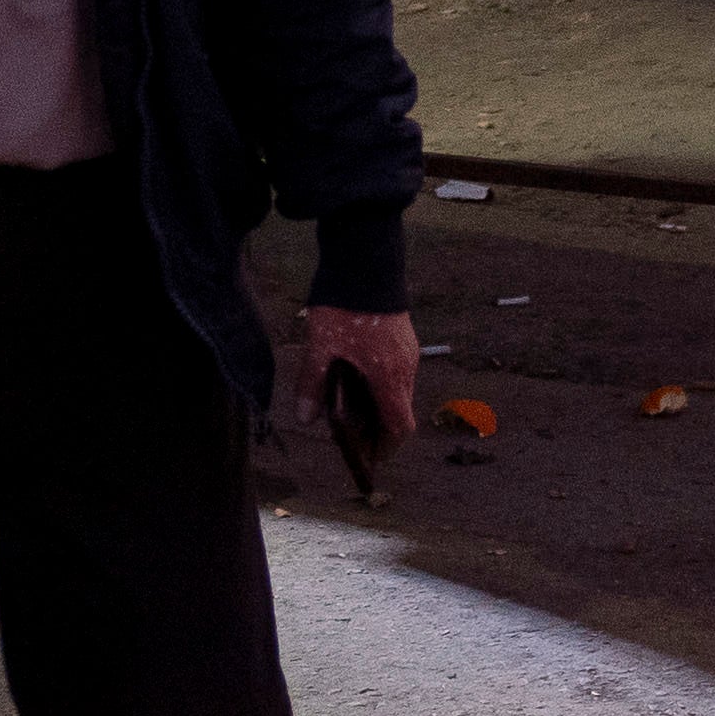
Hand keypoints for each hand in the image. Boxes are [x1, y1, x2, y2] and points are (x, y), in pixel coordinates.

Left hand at [303, 308, 422, 463]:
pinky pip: (398, 371)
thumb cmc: (345, 304)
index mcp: (389, 376)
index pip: (400, 427)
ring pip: (400, 391)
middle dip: (379, 429)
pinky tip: (357, 376)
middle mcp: (406, 367)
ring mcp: (408, 350)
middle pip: (400, 412)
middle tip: (352, 436)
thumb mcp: (321, 346)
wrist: (367, 257)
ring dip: (380, 405)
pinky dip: (382, 384)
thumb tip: (306, 418)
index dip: (387, 448)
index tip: (370, 459)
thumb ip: (313, 384)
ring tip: (350, 407)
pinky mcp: (404, 335)